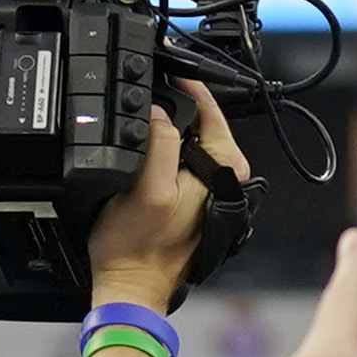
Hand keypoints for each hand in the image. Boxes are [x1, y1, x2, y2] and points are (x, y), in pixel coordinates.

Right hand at [86, 84, 239, 313]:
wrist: (131, 288)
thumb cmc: (137, 250)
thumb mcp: (148, 188)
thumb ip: (160, 143)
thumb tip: (159, 110)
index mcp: (225, 170)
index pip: (212, 111)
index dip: (186, 86)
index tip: (167, 68)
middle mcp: (224, 178)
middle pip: (200, 123)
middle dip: (176, 105)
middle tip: (149, 87)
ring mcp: (207, 189)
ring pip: (188, 140)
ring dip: (167, 127)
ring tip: (144, 113)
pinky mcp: (191, 199)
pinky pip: (178, 159)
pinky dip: (163, 149)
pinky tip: (144, 148)